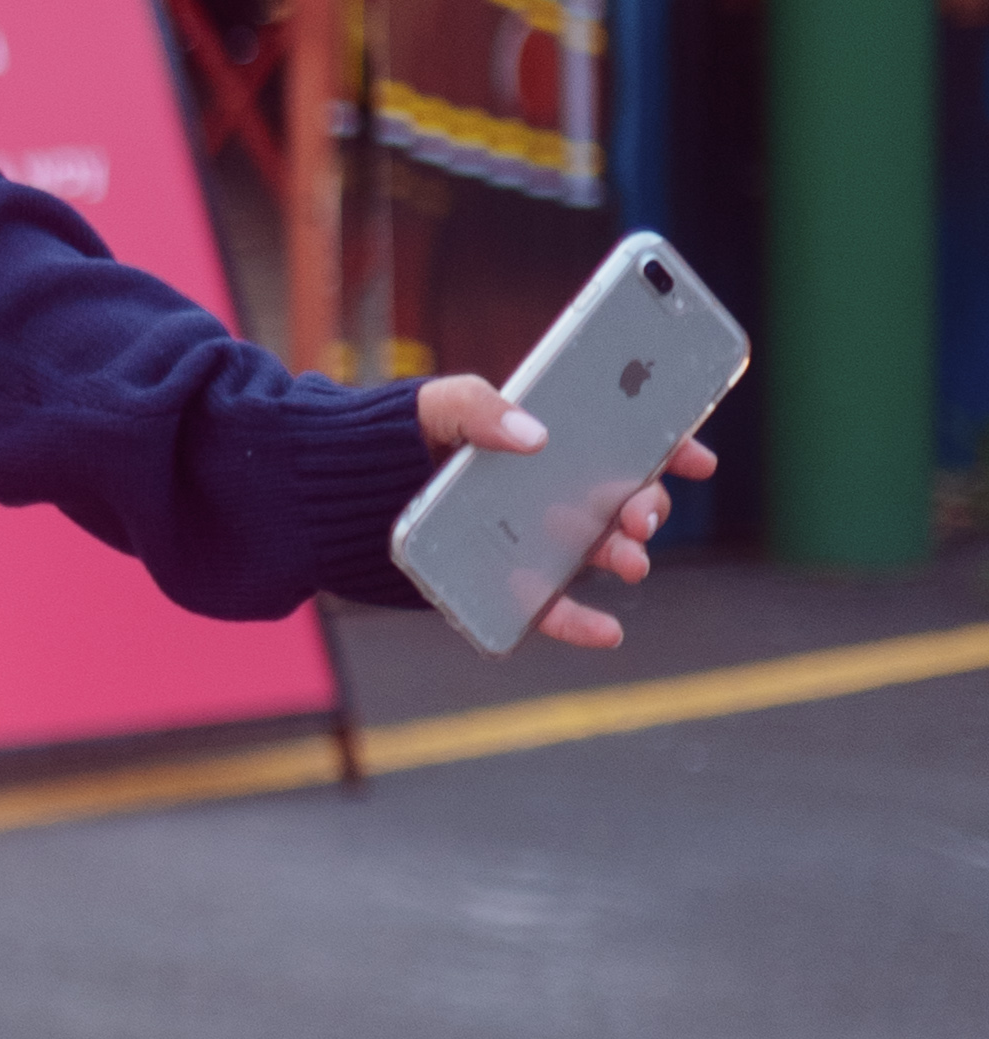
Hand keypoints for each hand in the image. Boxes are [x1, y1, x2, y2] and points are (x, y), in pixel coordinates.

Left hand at [416, 374, 717, 646]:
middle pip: (622, 499)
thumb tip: (536, 437)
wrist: (341, 493)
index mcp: (551, 442)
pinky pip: (551, 608)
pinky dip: (580, 623)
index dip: (670, 449)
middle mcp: (552, 492)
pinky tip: (608, 631)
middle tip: (641, 515)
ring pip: (597, 551)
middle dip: (647, 507)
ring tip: (631, 560)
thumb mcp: (438, 406)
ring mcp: (533, 539)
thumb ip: (481, 407)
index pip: (626, 442)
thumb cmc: (398, 438)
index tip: (698, 459)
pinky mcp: (505, 582)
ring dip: (624, 557)